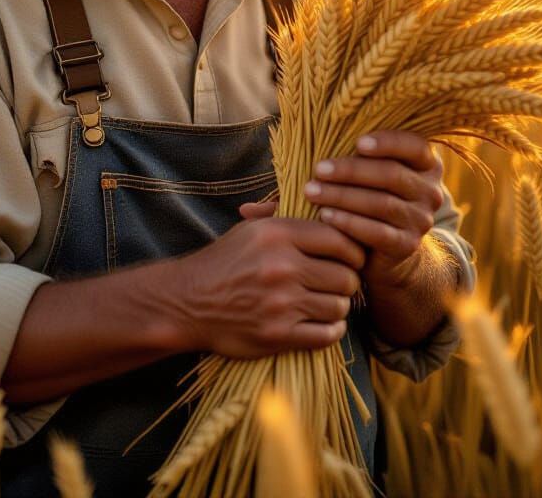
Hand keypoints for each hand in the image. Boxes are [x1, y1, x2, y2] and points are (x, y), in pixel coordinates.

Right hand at [173, 216, 363, 358]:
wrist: (188, 301)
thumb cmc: (224, 261)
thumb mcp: (251, 230)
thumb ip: (287, 217)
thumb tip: (322, 204)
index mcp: (277, 234)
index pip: (338, 239)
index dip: (353, 249)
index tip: (351, 257)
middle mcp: (281, 267)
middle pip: (345, 276)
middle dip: (348, 280)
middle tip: (339, 282)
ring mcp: (280, 303)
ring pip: (339, 306)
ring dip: (338, 306)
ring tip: (328, 301)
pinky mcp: (277, 335)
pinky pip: (327, 335)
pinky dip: (332, 330)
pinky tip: (324, 323)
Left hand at [302, 130, 444, 284]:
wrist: (383, 245)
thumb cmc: (369, 191)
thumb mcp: (372, 168)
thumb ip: (363, 151)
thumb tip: (330, 126)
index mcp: (427, 164)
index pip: (415, 146)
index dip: (388, 143)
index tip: (358, 143)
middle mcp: (430, 191)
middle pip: (392, 175)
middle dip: (351, 171)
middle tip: (318, 168)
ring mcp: (421, 220)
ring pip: (382, 204)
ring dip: (342, 196)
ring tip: (312, 191)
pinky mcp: (407, 245)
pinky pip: (378, 233)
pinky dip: (349, 223)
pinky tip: (326, 215)